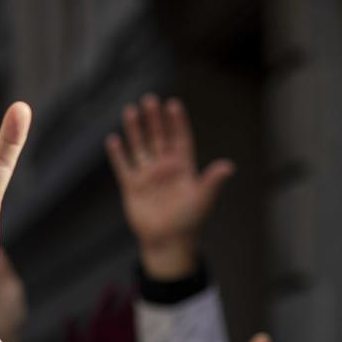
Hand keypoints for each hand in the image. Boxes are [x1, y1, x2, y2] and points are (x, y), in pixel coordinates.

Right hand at [105, 95, 233, 281]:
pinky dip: (118, 154)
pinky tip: (113, 139)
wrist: (167, 241)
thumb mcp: (203, 199)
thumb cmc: (189, 221)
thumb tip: (228, 166)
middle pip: (158, 137)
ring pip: (140, 147)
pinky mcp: (132, 187)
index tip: (173, 104)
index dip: (177, 122)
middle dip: (154, 119)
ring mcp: (147, 176)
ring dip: (135, 130)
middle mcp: (164, 167)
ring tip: (130, 111)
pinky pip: (123, 167)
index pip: (180, 138)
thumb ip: (212, 181)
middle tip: (149, 100)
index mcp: (183, 167)